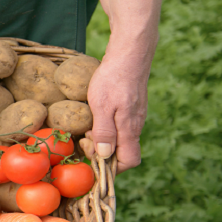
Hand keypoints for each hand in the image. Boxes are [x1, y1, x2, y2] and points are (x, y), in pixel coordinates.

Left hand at [85, 51, 149, 172]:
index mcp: (130, 129)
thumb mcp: (101, 106)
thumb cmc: (113, 78)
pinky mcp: (132, 108)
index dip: (112, 167)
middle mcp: (136, 126)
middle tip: (85, 138)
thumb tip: (105, 155)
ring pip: (120, 139)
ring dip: (103, 139)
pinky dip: (106, 128)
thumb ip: (104, 132)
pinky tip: (95, 117)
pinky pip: (120, 127)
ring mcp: (135, 117)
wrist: (129, 54)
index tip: (93, 156)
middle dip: (102, 152)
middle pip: (123, 153)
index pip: (129, 161)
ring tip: (88, 127)